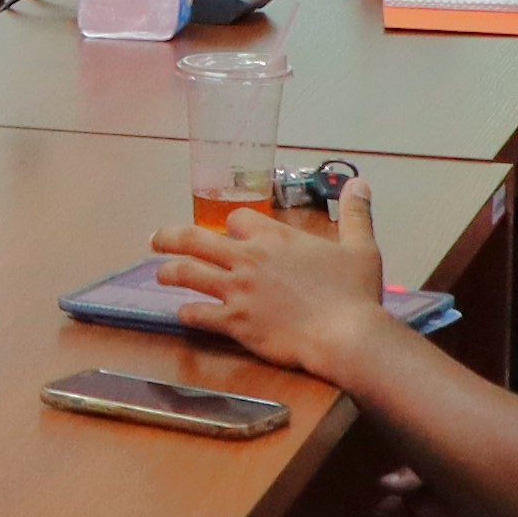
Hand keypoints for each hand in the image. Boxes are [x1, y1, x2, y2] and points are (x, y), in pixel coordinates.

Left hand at [144, 177, 393, 383]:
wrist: (346, 335)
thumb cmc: (355, 293)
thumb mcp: (361, 248)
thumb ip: (356, 214)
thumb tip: (360, 182)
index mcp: (275, 238)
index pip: (237, 219)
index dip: (233, 225)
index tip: (231, 232)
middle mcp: (249, 259)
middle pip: (196, 239)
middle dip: (170, 236)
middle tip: (156, 239)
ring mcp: (238, 290)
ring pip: (188, 273)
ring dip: (170, 272)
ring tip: (160, 274)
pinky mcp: (234, 322)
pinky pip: (198, 314)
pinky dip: (188, 313)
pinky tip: (183, 313)